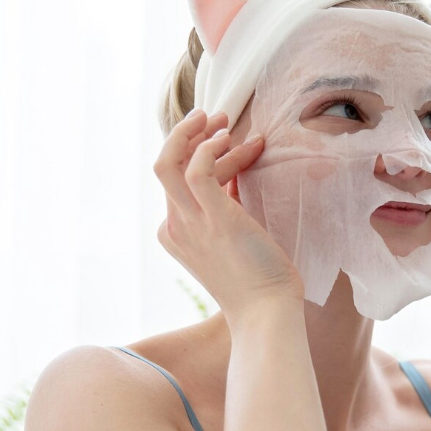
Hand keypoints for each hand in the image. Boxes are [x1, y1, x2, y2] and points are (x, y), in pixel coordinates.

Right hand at [153, 109, 304, 316]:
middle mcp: (174, 228)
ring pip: (168, 162)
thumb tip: (234, 178)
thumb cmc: (258, 283)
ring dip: (194, 132)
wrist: (266, 313)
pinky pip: (197, 167)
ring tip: (224, 119)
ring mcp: (189, 223)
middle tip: (216, 117)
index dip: (202, 156)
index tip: (230, 144)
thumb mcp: (232, 240)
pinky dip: (211, 146)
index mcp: (175, 236)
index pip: (176, 182)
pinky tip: (233, 140)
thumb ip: (225, 210)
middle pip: (163, 166)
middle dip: (186, 134)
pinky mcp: (213, 217)